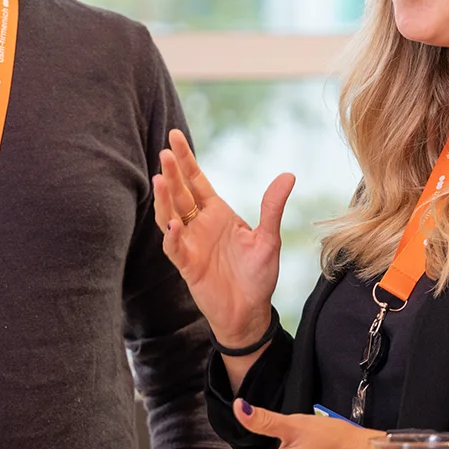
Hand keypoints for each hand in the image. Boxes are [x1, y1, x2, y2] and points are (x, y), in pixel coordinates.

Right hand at [152, 129, 294, 348]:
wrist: (250, 312)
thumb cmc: (257, 276)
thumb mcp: (268, 238)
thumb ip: (272, 207)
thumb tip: (288, 175)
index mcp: (216, 213)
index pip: (196, 180)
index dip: (185, 159)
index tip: (174, 136)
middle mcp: (199, 225)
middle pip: (180, 193)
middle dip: (172, 173)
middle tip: (165, 152)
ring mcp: (190, 244)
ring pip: (170, 216)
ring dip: (164, 199)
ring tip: (160, 180)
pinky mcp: (187, 265)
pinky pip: (175, 248)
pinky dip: (172, 236)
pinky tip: (172, 224)